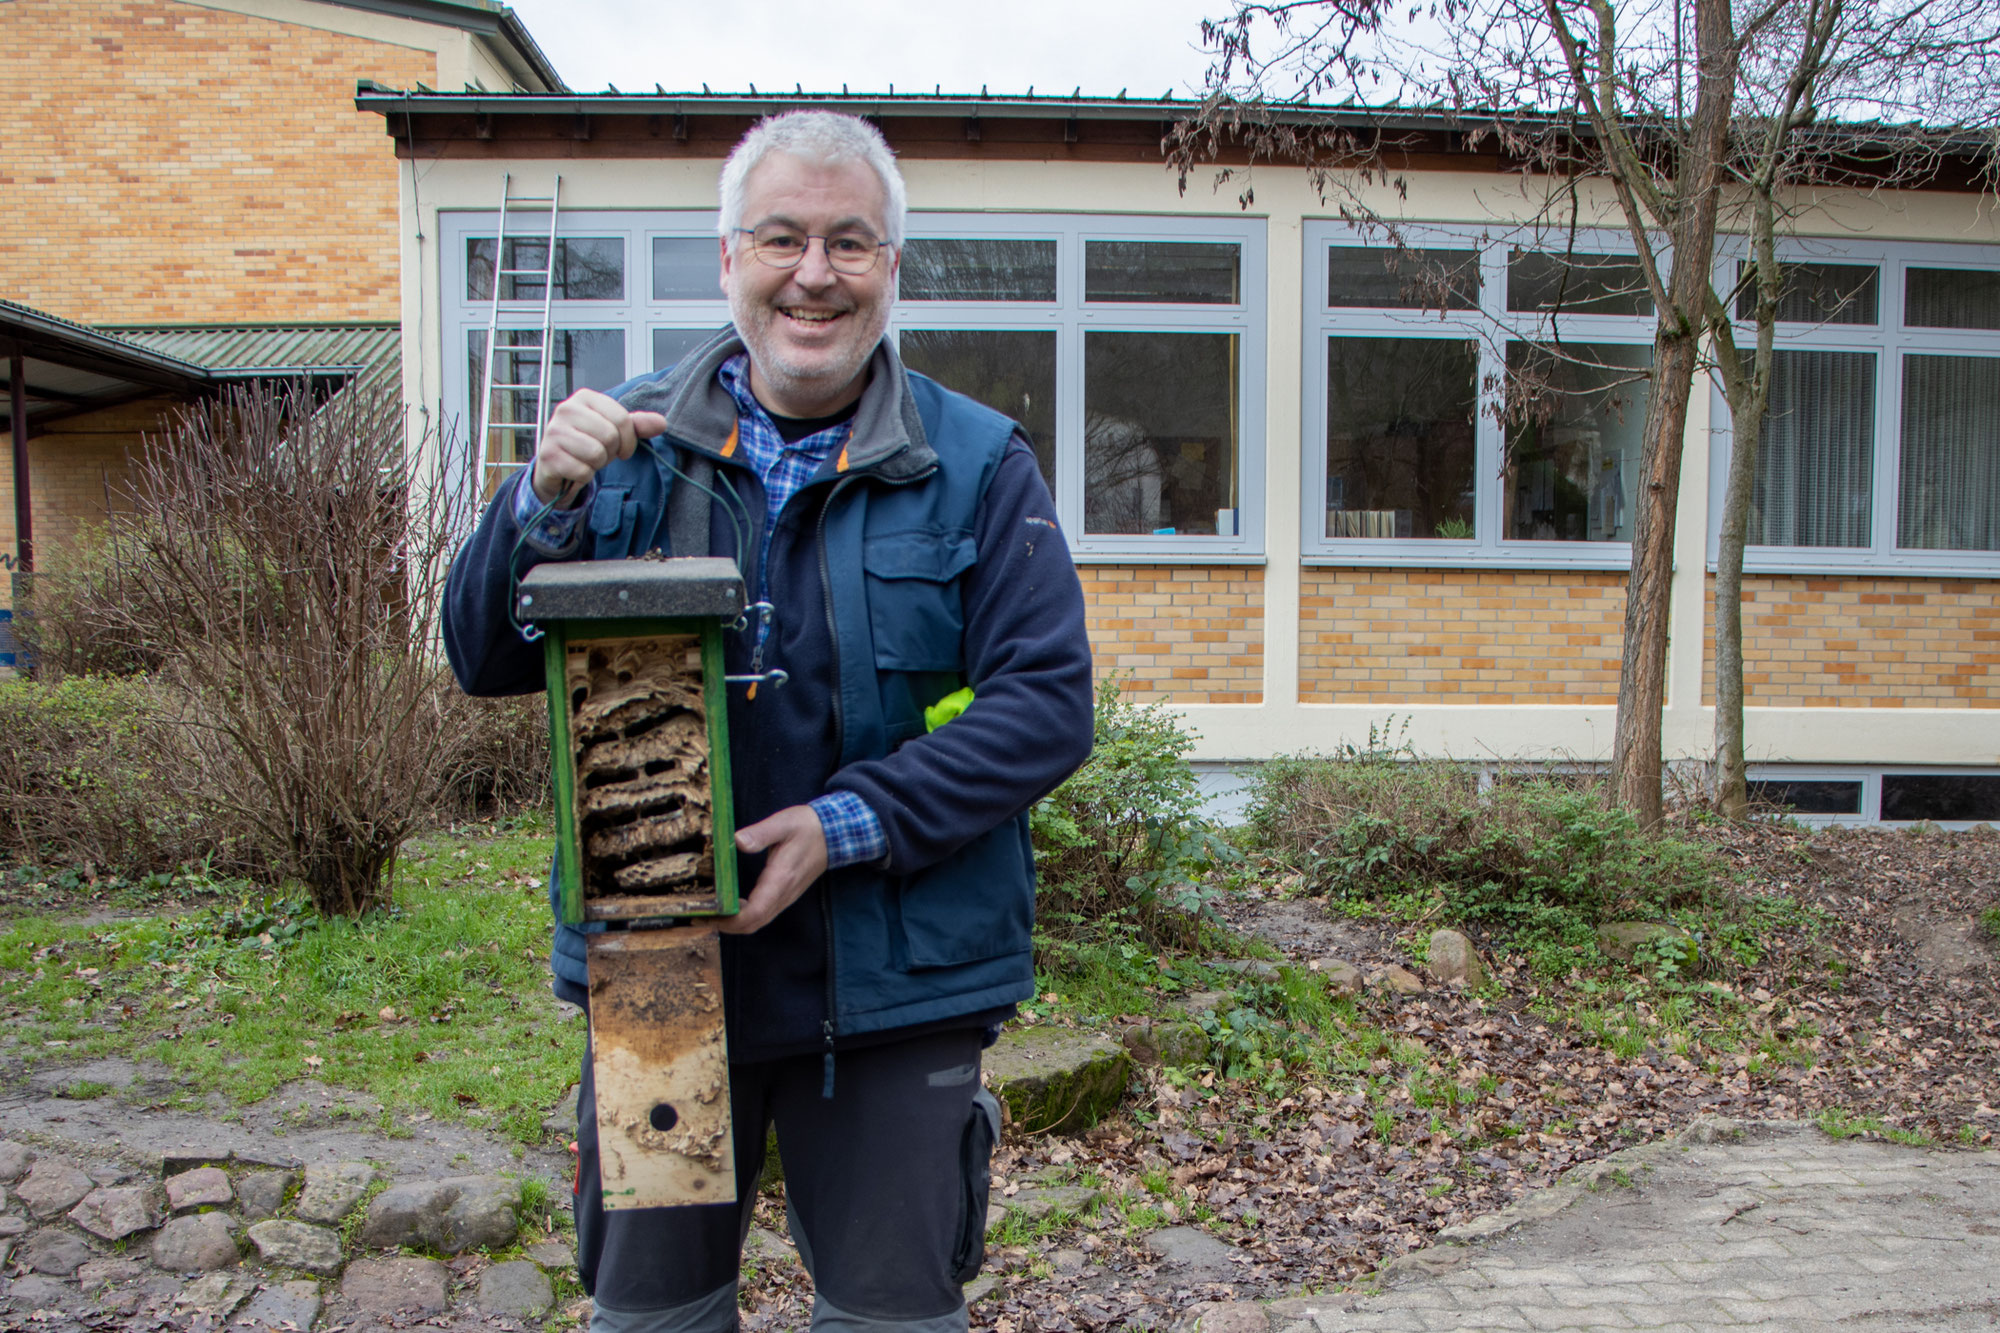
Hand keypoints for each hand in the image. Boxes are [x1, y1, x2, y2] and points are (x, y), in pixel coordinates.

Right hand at [530, 388, 667, 504]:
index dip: (629, 440)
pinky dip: (584, 476)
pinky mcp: (548, 456)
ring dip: (597, 464)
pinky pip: (583, 471)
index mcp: (585, 398)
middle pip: (610, 436)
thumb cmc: (587, 442)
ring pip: (596, 454)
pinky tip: (575, 468)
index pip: (622, 419)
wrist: (557, 463)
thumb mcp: (614, 430)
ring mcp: (554, 432)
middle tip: (600, 452)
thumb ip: (637, 425)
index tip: (622, 447)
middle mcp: (566, 410)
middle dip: (611, 452)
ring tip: (587, 459)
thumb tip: (661, 423)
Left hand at [719, 805, 827, 934]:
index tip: (711, 914)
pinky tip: (732, 904)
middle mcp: (783, 894)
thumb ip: (760, 833)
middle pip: (754, 924)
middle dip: (727, 926)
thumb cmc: (807, 826)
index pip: (755, 913)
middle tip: (702, 915)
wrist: (834, 833)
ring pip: (759, 921)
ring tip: (713, 912)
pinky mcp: (785, 894)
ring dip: (735, 923)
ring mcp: (786, 896)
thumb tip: (736, 841)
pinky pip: (764, 914)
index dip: (732, 920)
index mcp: (780, 879)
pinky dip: (745, 916)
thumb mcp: (782, 823)